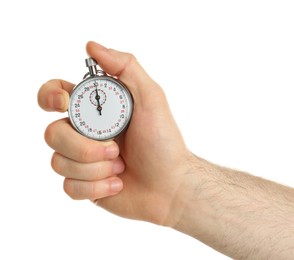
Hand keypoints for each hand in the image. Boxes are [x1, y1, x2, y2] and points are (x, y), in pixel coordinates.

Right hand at [38, 41, 193, 225]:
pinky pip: (70, 186)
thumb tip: (92, 47)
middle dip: (84, 145)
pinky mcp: (84, 185)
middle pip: (52, 133)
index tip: (64, 103)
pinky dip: (96, 187)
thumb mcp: (151, 98)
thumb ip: (125, 67)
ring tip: (121, 166)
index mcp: (95, 110)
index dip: (49, 96)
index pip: (54, 94)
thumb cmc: (163, 142)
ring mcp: (82, 160)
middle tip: (116, 148)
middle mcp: (84, 133)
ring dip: (95, 167)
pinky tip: (117, 183)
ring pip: (59, 161)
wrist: (170, 185)